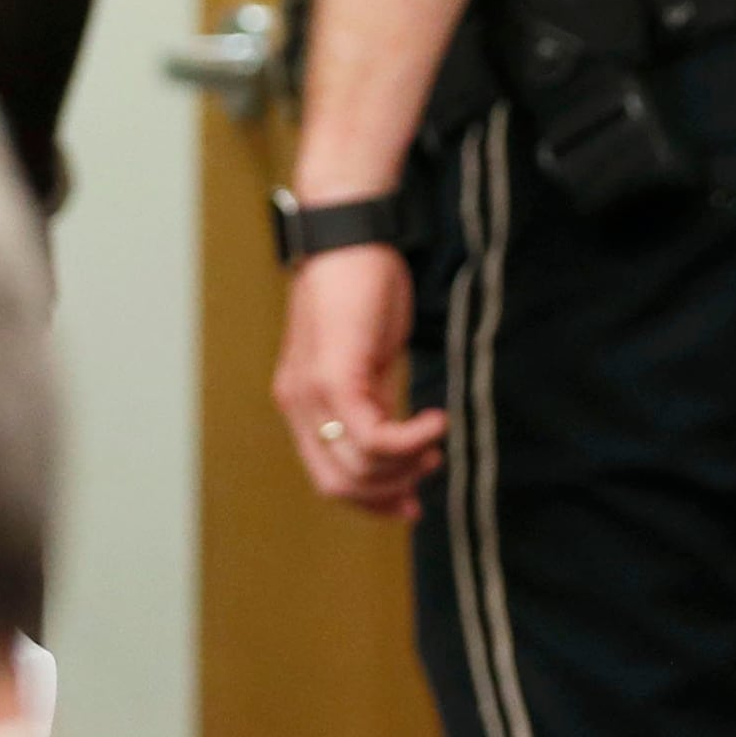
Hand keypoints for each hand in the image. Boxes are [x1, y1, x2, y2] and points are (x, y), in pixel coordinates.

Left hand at [271, 244, 446, 519]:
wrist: (346, 235)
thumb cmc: (359, 286)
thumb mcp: (364, 355)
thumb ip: (371, 398)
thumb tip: (396, 440)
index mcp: (302, 404)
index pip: (328, 478)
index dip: (371, 499)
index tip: (409, 501)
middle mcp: (299, 406)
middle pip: (339, 485)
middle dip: (389, 492)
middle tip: (428, 471)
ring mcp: (314, 394)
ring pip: (359, 467)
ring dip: (406, 465)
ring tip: (434, 442)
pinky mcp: (337, 377)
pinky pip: (373, 437)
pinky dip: (411, 440)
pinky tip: (436, 422)